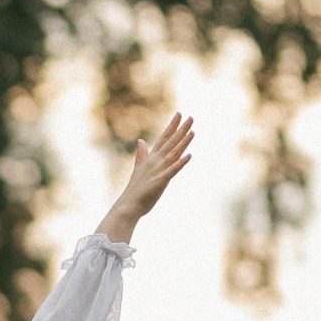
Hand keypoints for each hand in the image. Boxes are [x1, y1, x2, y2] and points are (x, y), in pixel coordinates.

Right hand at [100, 111, 193, 240]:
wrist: (128, 205)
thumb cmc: (135, 190)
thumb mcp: (139, 168)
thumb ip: (141, 154)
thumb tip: (141, 141)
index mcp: (150, 158)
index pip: (163, 138)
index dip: (172, 126)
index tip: (179, 115)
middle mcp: (154, 161)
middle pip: (170, 142)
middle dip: (181, 130)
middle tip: (191, 117)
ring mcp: (158, 171)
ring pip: (173, 153)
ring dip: (183, 143)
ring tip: (193, 132)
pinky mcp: (160, 181)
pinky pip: (172, 171)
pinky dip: (180, 163)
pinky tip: (189, 156)